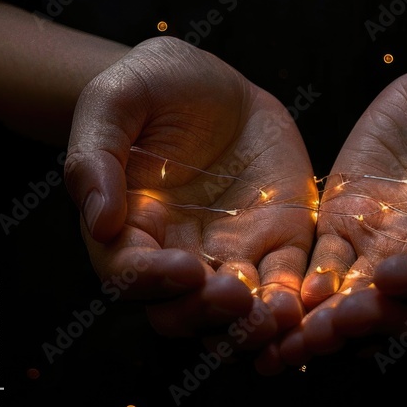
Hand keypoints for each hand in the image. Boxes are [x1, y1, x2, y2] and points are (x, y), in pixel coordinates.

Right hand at [65, 36, 316, 345]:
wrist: (209, 80)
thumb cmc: (149, 85)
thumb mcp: (113, 101)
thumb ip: (95, 156)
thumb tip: (99, 221)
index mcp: (128, 227)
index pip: (131, 273)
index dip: (154, 279)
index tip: (186, 269)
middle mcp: (175, 253)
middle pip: (182, 310)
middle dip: (208, 315)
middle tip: (237, 299)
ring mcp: (228, 252)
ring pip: (235, 314)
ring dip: (254, 327)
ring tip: (278, 317)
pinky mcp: (276, 241)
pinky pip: (286, 282)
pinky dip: (297, 302)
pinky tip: (310, 305)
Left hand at [267, 35, 406, 368]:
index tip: (389, 279)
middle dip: (371, 318)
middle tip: (331, 327)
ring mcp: (397, 236)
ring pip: (364, 290)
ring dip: (331, 319)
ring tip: (296, 338)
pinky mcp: (358, 213)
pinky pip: (332, 255)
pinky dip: (310, 280)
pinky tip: (283, 299)